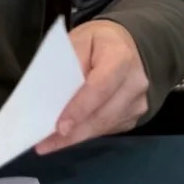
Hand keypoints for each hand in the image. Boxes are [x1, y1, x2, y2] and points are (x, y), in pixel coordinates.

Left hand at [35, 20, 150, 154]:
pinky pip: (108, 129)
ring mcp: (138, 103)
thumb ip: (69, 63)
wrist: (128, 46)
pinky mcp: (134, 116)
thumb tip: (55, 93)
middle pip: (103, 114)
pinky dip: (86, 134)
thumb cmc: (98, 42)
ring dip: (76, 137)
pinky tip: (67, 137)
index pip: (100, 88)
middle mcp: (135, 83)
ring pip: (104, 126)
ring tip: (49, 143)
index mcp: (121, 58)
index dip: (79, 108)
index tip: (60, 126)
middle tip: (45, 143)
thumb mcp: (80, 39)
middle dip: (73, 132)